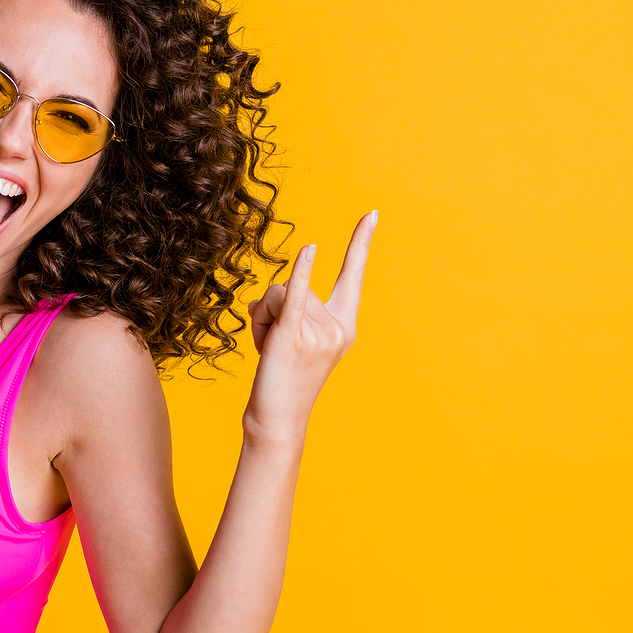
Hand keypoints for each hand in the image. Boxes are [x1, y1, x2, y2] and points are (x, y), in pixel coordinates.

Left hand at [244, 210, 377, 444]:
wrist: (277, 419)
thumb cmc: (282, 378)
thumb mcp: (292, 337)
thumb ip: (289, 308)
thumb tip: (268, 296)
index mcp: (345, 325)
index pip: (353, 276)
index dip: (360, 243)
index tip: (371, 214)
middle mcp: (339, 327)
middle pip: (294, 285)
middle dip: (272, 310)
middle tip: (273, 347)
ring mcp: (320, 333)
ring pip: (278, 295)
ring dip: (261, 319)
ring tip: (267, 350)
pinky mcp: (295, 338)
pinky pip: (297, 298)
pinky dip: (302, 274)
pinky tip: (310, 251)